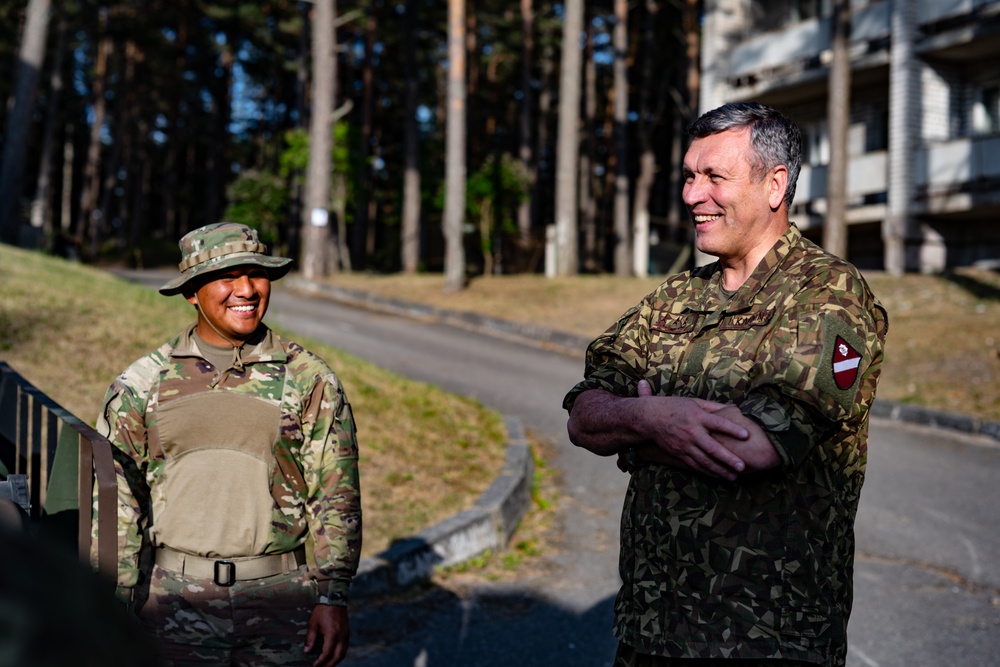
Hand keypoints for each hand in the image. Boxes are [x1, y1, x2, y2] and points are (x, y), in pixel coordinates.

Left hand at [305, 604, 349, 666]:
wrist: (334, 598)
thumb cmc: (322, 610)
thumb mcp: (313, 623)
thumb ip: (310, 638)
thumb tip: (307, 651)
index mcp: (332, 634)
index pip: (327, 653)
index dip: (321, 662)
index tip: (314, 666)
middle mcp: (341, 636)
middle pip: (337, 656)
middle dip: (329, 665)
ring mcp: (346, 634)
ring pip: (343, 653)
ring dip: (336, 661)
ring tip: (327, 665)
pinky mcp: (347, 632)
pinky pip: (345, 647)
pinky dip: (340, 654)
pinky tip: (334, 656)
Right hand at [630, 379, 748, 479]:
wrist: (650, 418)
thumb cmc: (675, 407)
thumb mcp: (694, 402)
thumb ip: (714, 407)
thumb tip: (734, 408)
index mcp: (697, 416)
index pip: (718, 424)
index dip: (732, 429)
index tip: (747, 435)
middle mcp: (691, 432)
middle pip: (712, 447)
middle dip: (728, 458)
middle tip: (742, 466)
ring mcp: (684, 445)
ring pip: (704, 461)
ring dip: (720, 470)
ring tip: (734, 476)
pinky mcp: (679, 453)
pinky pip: (695, 465)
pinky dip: (707, 472)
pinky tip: (718, 476)